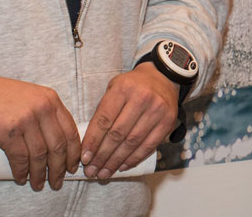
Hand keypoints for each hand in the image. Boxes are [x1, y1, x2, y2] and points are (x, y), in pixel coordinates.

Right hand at [0, 72, 79, 190]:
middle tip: (57, 181)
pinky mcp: (8, 131)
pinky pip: (20, 158)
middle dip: (59, 168)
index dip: (74, 152)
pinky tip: (22, 178)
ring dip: (40, 174)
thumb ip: (45, 115)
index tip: (73, 165)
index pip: (70, 130)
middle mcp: (42, 107)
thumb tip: (57, 146)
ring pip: (40, 155)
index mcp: (50, 99)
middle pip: (58, 146)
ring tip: (38, 184)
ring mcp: (25, 119)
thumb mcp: (30, 98)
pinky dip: (22, 172)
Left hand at [80, 63, 178, 178]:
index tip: (84, 158)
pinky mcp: (167, 122)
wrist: (163, 78)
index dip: (93, 141)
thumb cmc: (132, 86)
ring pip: (132, 143)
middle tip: (92, 170)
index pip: (104, 119)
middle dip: (102, 156)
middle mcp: (141, 98)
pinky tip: (122, 167)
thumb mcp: (115, 88)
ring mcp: (157, 110)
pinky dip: (134, 159)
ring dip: (116, 161)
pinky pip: (149, 146)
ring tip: (104, 173)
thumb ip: (103, 111)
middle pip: (117, 134)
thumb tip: (89, 144)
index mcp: (123, 88)